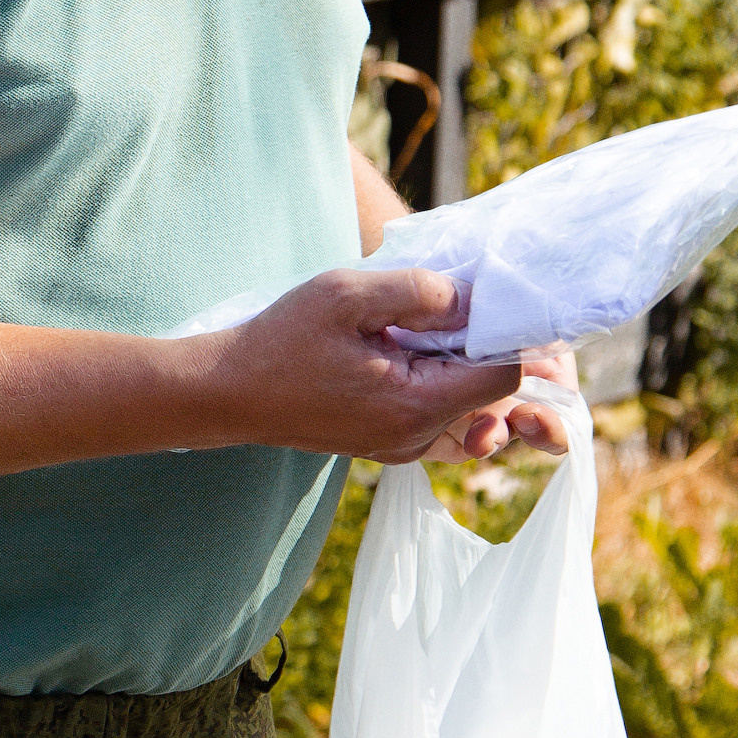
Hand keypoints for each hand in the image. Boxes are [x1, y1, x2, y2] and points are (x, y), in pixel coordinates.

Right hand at [195, 264, 551, 463]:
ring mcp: (402, 447)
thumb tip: (469, 296)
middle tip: (474, 307)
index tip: (493, 299)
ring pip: (470, 411)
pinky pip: (440, 418)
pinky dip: (444, 384)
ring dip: (468, 368)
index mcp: (415, 405)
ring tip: (442, 326)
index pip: (504, 378)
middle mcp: (417, 438)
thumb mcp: (345, 295)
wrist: (227, 392)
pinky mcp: (386, 443)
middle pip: (493, 399)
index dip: (510, 336)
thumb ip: (415, 290)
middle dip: (492, 349)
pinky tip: (416, 349)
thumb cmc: (280, 341)